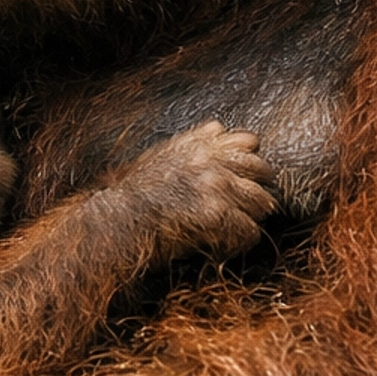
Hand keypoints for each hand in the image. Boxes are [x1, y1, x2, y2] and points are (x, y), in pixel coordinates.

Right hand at [115, 121, 278, 261]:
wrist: (115, 222)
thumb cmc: (133, 196)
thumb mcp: (160, 156)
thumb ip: (192, 143)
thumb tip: (218, 128)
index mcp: (197, 142)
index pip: (247, 141)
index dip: (249, 163)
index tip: (243, 180)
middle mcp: (209, 158)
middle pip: (261, 169)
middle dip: (257, 190)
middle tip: (249, 210)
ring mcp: (214, 184)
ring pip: (261, 201)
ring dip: (251, 218)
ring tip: (236, 231)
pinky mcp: (216, 213)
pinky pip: (250, 231)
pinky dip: (240, 243)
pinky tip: (224, 247)